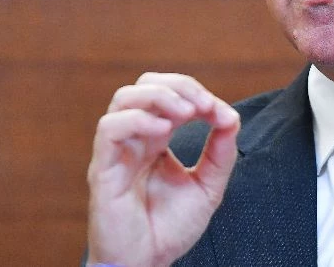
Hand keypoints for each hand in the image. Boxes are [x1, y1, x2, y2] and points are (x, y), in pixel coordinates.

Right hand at [86, 73, 240, 266]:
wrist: (148, 264)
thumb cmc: (170, 228)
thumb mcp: (207, 186)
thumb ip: (221, 152)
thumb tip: (230, 116)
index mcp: (156, 139)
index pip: (169, 93)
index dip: (195, 93)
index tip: (221, 114)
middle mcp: (134, 139)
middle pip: (145, 84)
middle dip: (178, 86)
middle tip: (204, 106)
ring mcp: (116, 152)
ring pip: (124, 98)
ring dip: (160, 96)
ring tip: (187, 113)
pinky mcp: (103, 170)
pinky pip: (110, 128)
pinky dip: (138, 121)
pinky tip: (164, 133)